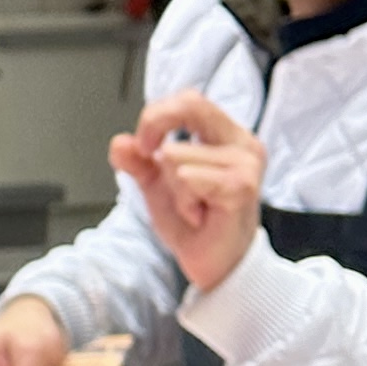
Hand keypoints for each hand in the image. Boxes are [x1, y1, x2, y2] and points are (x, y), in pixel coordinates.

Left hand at [111, 90, 265, 293]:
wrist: (214, 265)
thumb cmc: (195, 223)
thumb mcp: (157, 184)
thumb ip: (139, 160)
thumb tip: (119, 143)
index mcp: (228, 137)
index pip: (191, 100)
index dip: (158, 114)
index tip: (144, 144)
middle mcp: (243, 145)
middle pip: (189, 107)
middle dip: (157, 130)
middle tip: (153, 162)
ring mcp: (246, 165)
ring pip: (175, 154)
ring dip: (173, 188)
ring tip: (193, 207)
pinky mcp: (242, 188)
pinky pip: (186, 178)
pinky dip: (182, 201)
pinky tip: (199, 215)